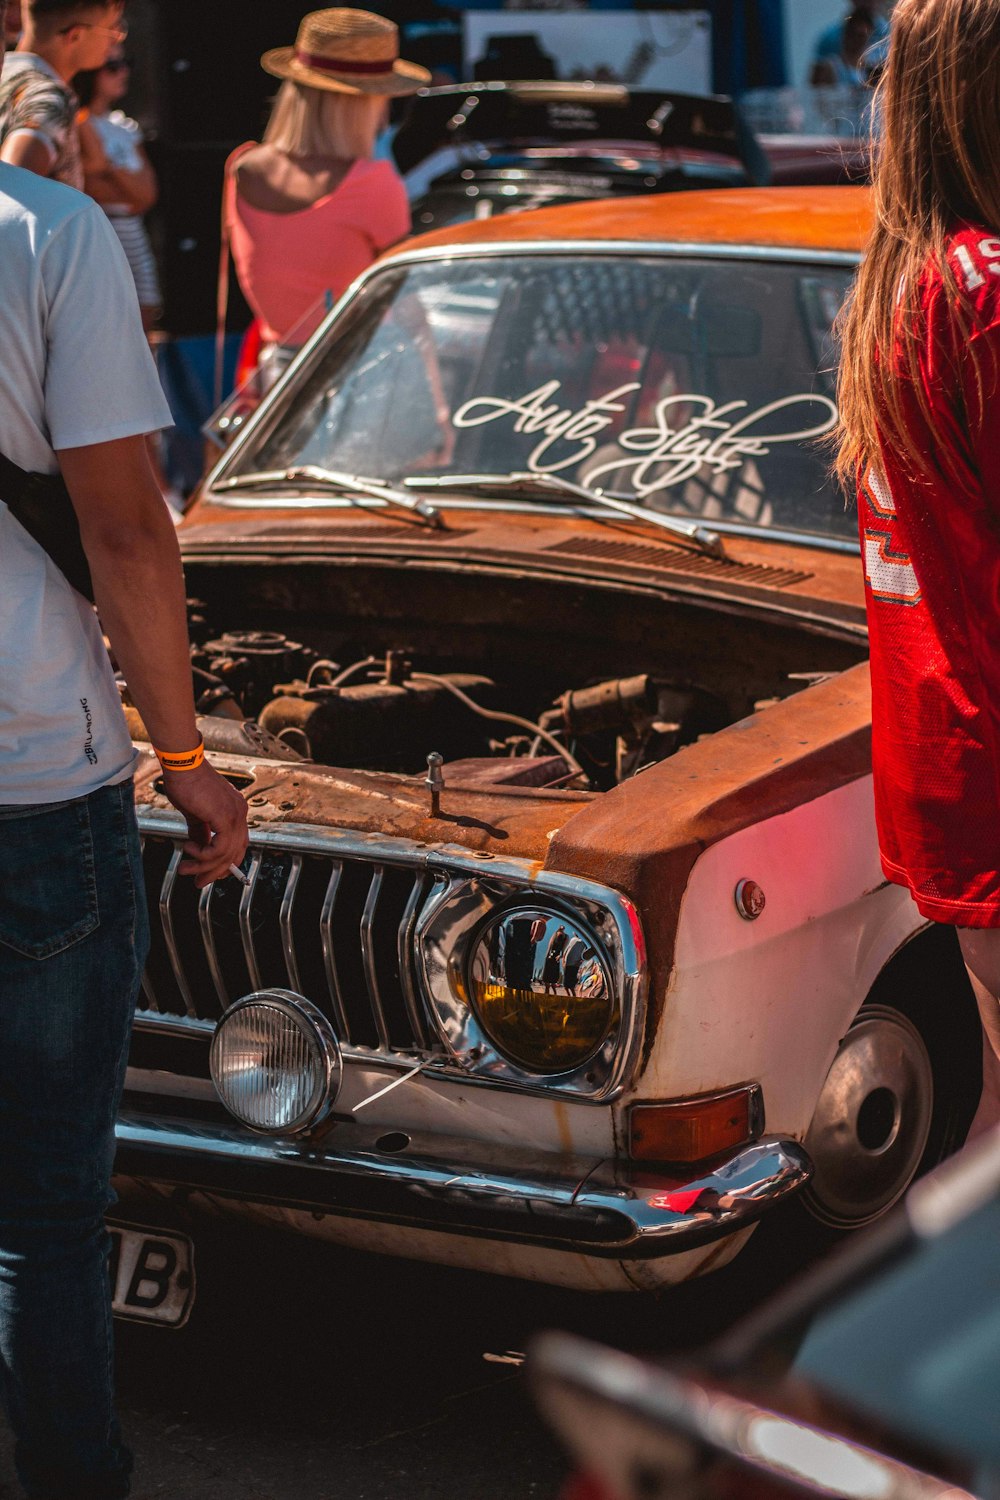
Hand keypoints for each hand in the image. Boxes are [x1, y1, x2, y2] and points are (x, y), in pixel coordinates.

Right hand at [160, 762, 248, 887]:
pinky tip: (189, 849)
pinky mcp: (225, 816)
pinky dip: (203, 855)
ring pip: (226, 855)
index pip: (238, 845)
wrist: (182, 764)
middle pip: (235, 854)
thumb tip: (199, 847)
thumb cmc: (186, 781)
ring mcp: (235, 815)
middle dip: (215, 873)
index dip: (225, 863)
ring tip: (185, 867)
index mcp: (235, 811)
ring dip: (203, 867)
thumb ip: (200, 831)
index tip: (208, 873)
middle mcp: (240, 813)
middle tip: (198, 882)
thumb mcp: (194, 813)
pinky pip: (219, 848)